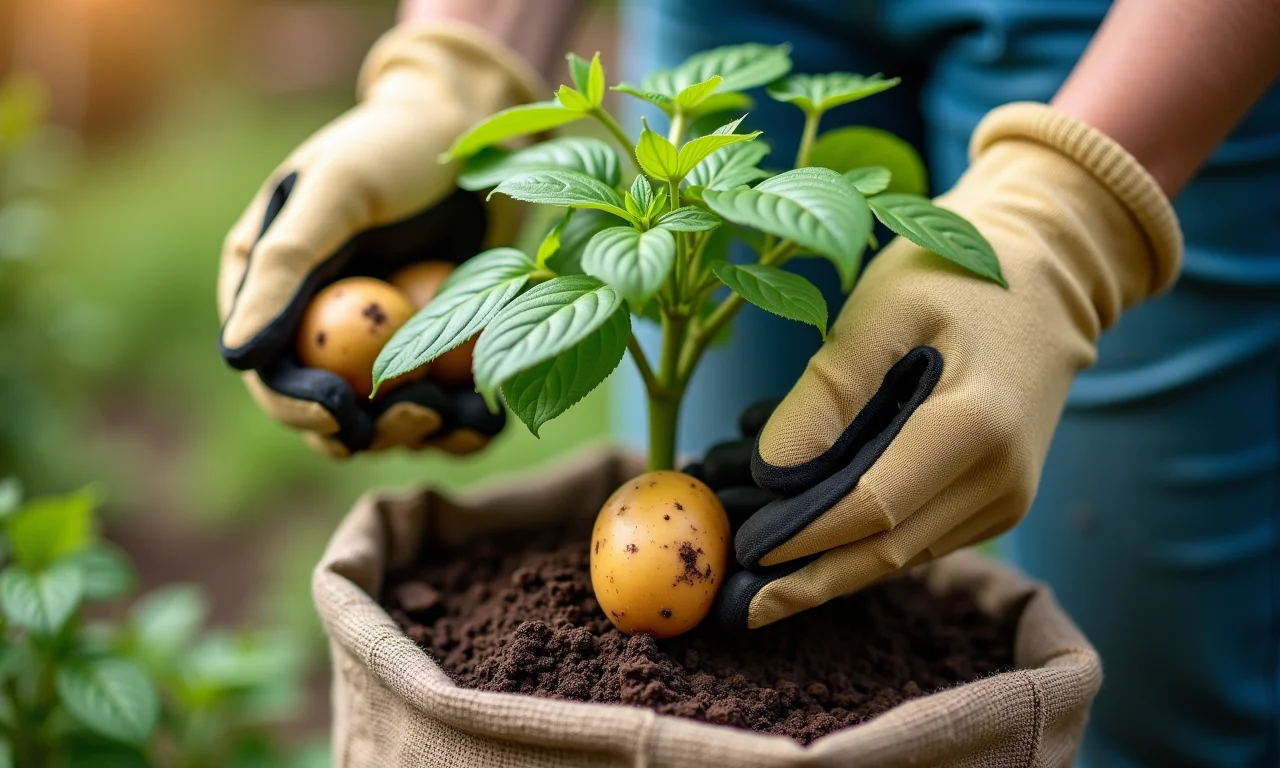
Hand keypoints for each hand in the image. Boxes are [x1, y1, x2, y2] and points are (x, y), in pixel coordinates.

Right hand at [217, 22, 541, 456]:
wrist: (474, 126)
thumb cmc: (394, 146)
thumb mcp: (336, 191)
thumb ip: (284, 265)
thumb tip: (236, 356)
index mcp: (272, 292)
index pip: (273, 375)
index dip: (302, 409)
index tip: (343, 420)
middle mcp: (321, 329)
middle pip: (332, 415)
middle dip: (373, 431)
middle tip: (420, 415)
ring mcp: (382, 345)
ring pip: (390, 423)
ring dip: (423, 433)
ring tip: (460, 413)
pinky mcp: (438, 351)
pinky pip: (446, 409)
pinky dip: (466, 424)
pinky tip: (488, 419)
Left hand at [715, 103, 1182, 628]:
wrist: (1049, 272)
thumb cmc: (954, 274)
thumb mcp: (881, 309)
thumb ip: (826, 391)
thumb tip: (771, 473)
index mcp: (976, 425)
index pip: (872, 508)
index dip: (801, 537)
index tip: (739, 552)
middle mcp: (1002, 479)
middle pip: (886, 552)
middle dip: (806, 584)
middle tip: (736, 608)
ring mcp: (1007, 496)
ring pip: (901, 556)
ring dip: (828, 570)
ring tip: (755, 580)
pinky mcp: (999, 500)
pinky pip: (919, 537)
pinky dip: (861, 545)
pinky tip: (808, 544)